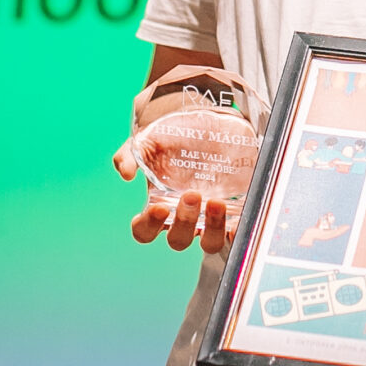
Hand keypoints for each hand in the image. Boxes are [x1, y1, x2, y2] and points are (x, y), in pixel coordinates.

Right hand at [116, 132, 234, 252]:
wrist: (200, 122)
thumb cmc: (167, 138)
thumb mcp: (144, 142)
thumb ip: (128, 156)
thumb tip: (126, 174)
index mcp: (157, 207)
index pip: (144, 231)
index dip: (149, 226)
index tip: (159, 208)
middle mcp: (183, 219)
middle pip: (179, 239)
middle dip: (185, 222)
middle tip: (191, 194)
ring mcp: (208, 218)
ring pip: (209, 243)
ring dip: (213, 228)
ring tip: (217, 202)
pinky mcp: (233, 212)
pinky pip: (236, 233)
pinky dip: (238, 233)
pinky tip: (240, 220)